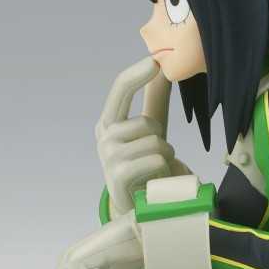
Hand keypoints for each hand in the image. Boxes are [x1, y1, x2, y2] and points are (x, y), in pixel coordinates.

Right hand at [96, 57, 185, 215]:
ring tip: (155, 171)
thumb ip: (153, 98)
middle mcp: (104, 136)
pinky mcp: (118, 175)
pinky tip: (153, 181)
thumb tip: (160, 63)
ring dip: (165, 157)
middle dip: (162, 139)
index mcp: (109, 122)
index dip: (138, 73)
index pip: (121, 89)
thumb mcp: (150, 129)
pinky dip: (163, 170)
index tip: (156, 60)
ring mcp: (108, 156)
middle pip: (148, 122)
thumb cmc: (145, 165)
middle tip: (155, 157)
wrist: (138, 207)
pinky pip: (154, 160)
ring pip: (156, 142)